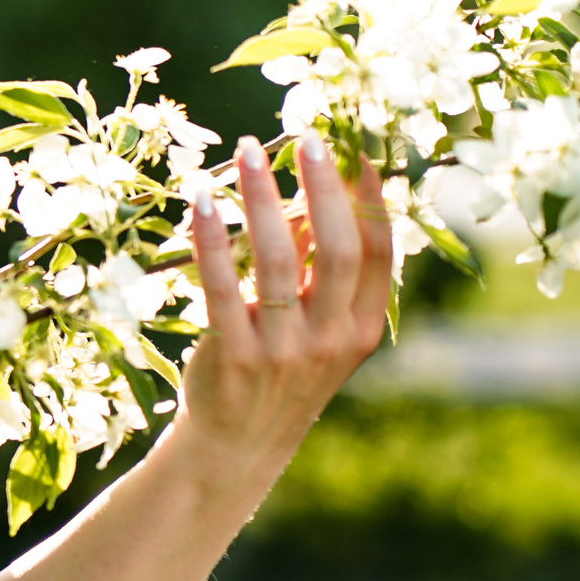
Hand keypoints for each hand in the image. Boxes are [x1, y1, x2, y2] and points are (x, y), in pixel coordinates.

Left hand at [178, 132, 392, 492]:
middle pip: (337, 249)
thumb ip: (312, 266)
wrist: (235, 444)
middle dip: (324, 188)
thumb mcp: (313, 325)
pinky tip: (202, 201)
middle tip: (308, 137)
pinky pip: (221, 286)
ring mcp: (283, 349)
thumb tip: (309, 195)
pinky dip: (212, 239)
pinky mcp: (235, 355)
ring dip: (263, 200)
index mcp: (362, 327)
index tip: (356, 147)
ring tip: (246, 152)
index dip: (370, 198)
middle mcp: (331, 338)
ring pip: (278, 260)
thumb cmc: (276, 369)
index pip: (377, 253)